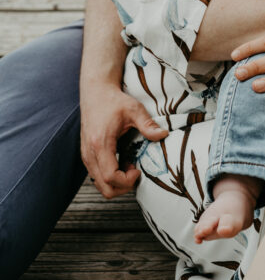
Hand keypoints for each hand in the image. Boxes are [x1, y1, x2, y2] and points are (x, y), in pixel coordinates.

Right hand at [80, 83, 167, 198]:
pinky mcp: (87, 155)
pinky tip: (123, 162)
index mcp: (100, 144)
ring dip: (117, 182)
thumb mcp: (134, 109)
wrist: (95, 92)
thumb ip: (148, 125)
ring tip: (130, 165)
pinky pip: (97, 176)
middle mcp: (89, 153)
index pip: (110, 177)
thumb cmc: (113, 100)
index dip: (127, 181)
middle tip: (136, 172)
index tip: (138, 170)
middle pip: (103, 187)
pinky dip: (110, 176)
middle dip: (123, 187)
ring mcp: (86, 156)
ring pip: (99, 185)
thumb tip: (164, 135)